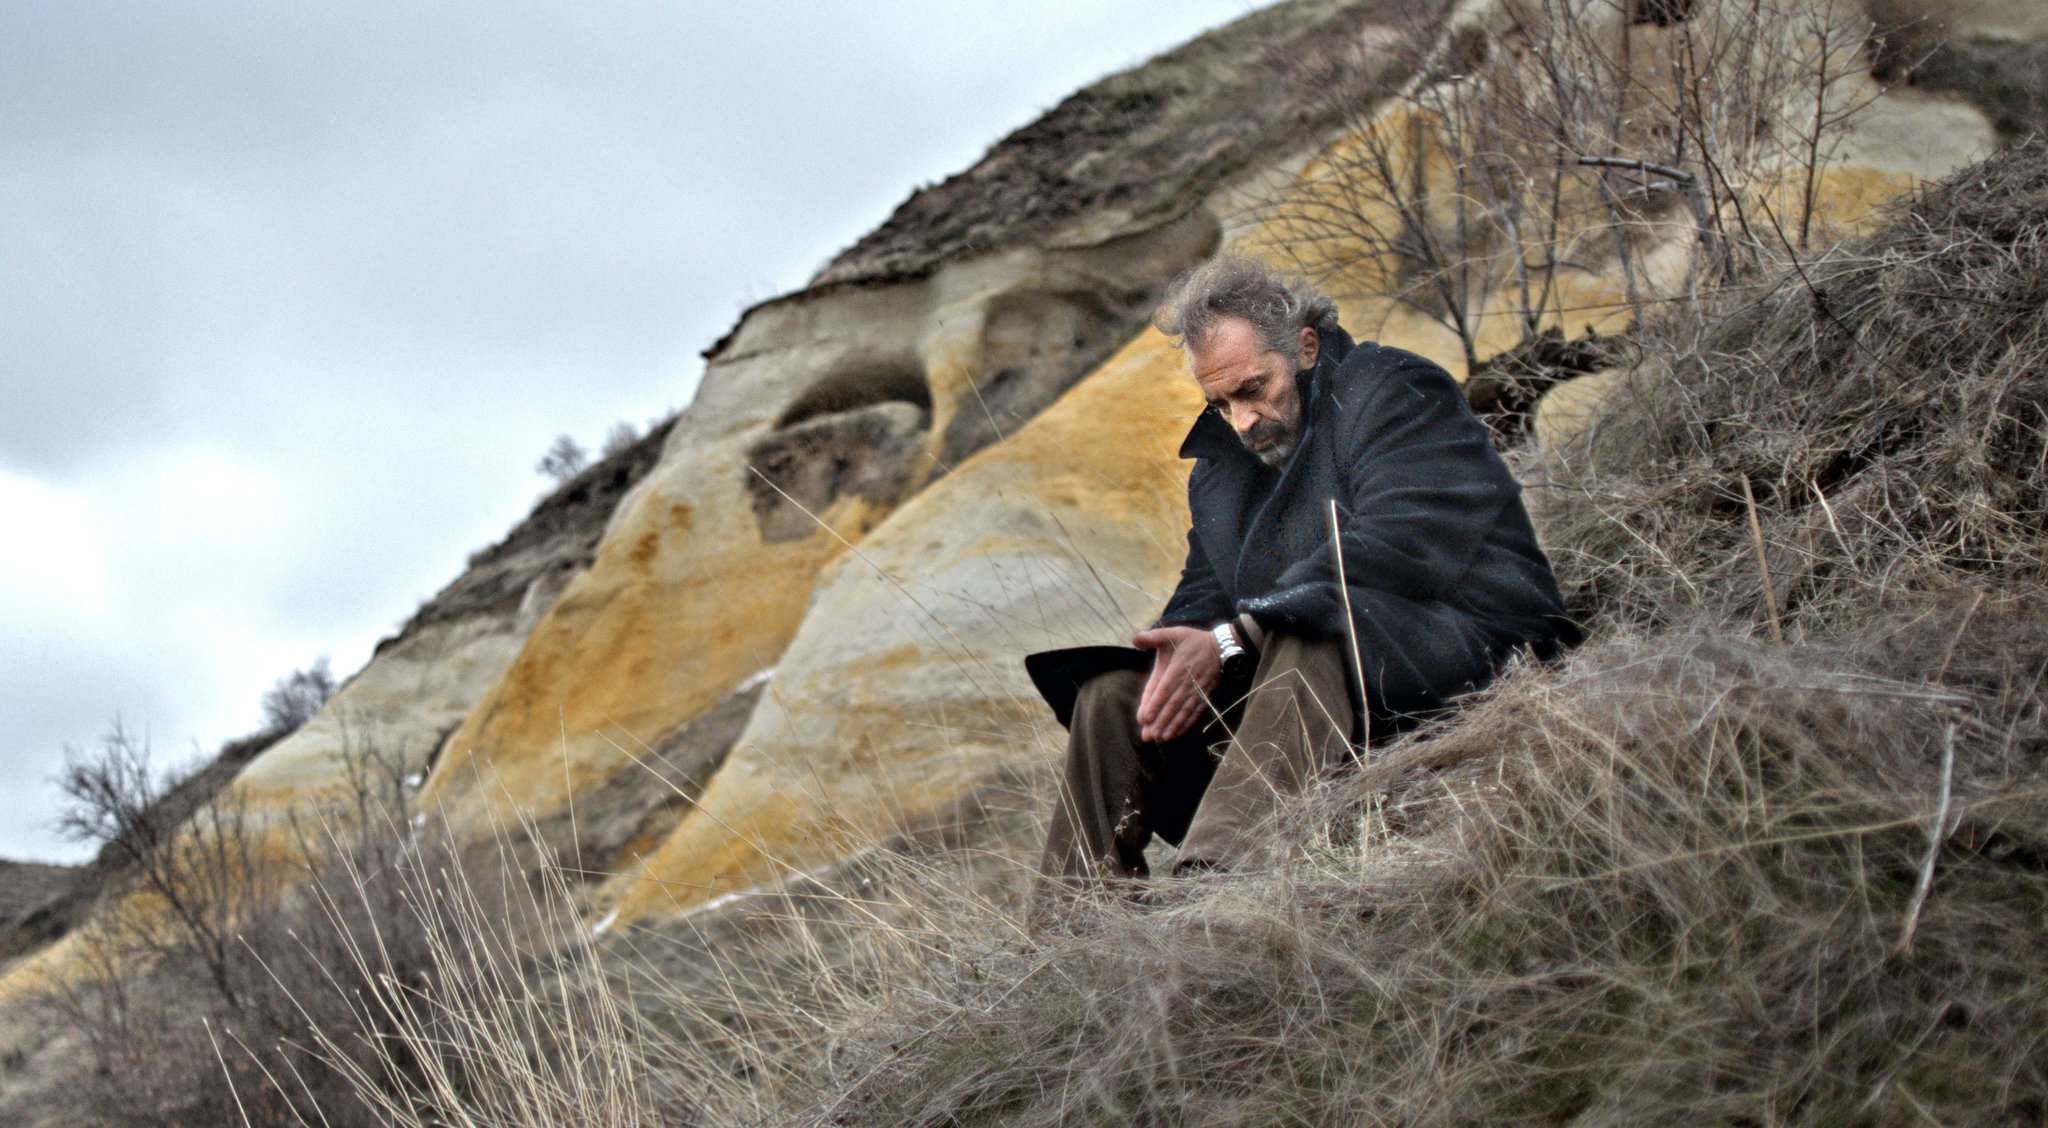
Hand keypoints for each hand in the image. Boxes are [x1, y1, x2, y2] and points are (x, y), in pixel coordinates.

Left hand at [1132, 625, 1222, 742]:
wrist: (1222, 648)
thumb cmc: (1194, 641)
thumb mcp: (1174, 633)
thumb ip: (1153, 637)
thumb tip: (1134, 639)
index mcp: (1177, 668)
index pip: (1164, 690)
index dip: (1154, 705)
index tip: (1144, 719)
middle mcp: (1187, 682)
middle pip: (1172, 705)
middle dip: (1160, 721)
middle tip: (1148, 736)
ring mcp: (1197, 691)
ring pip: (1183, 712)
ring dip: (1172, 726)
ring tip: (1160, 738)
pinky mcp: (1205, 697)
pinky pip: (1195, 713)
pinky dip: (1186, 724)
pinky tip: (1176, 733)